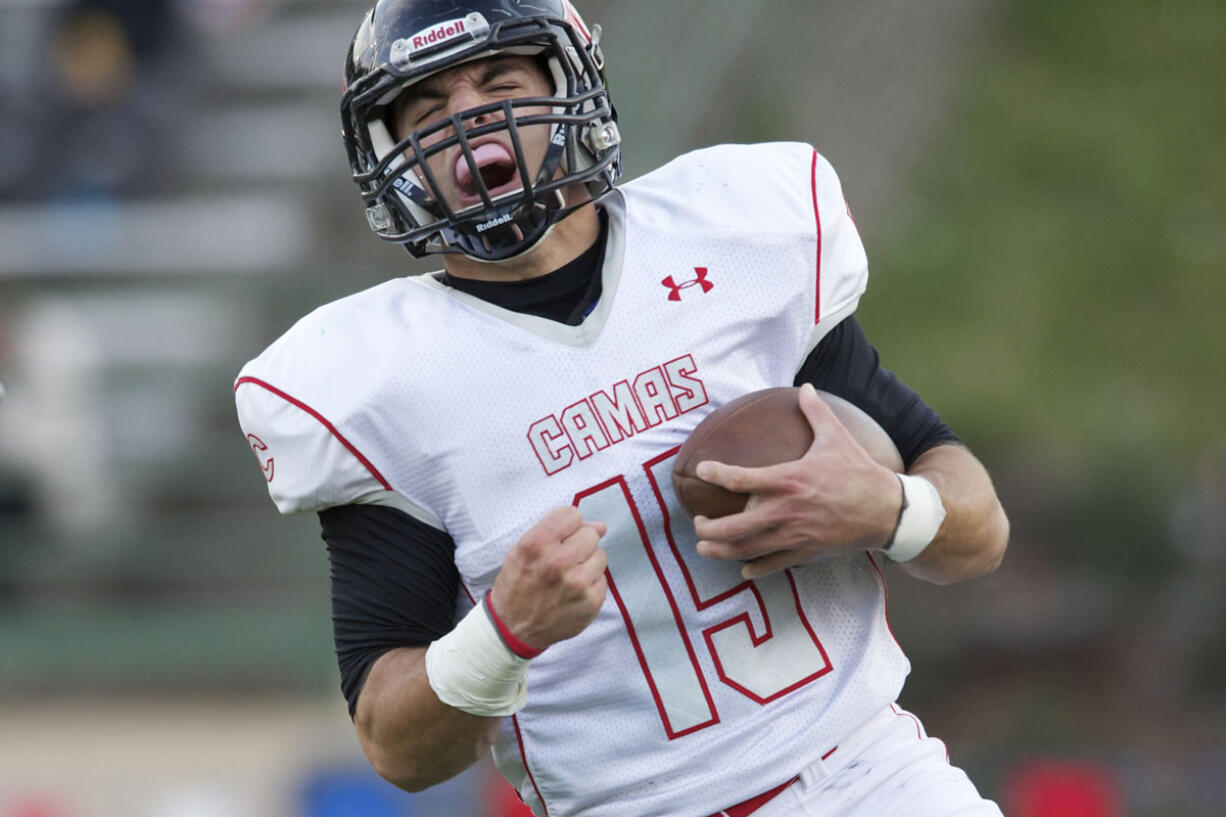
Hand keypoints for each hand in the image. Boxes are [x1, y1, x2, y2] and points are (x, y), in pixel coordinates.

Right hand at [489, 506, 607, 650]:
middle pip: (591, 534)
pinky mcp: (591, 603)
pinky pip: (603, 579)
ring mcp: (577, 585)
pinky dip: (591, 583)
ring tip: (569, 576)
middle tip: (565, 559)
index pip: (572, 515)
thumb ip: (558, 531)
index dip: (567, 525)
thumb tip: (600, 526)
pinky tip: (574, 592)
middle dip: (580, 543)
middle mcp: (558, 562)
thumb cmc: (518, 585)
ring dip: (588, 563)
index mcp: (536, 544)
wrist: (513, 629)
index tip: (560, 538)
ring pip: (601, 556)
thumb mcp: (522, 550)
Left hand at [691, 383, 900, 579]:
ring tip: (704, 547)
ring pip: (746, 549)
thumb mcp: (837, 438)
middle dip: (709, 527)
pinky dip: (754, 569)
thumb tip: (805, 386)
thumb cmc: (859, 472)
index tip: (701, 469)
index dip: (715, 474)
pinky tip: (743, 569)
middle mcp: (785, 511)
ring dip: (720, 550)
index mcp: (788, 480)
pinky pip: (772, 566)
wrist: (888, 511)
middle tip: (697, 522)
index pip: (740, 479)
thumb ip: (816, 412)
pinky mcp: (805, 553)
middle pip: (733, 526)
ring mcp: (793, 536)